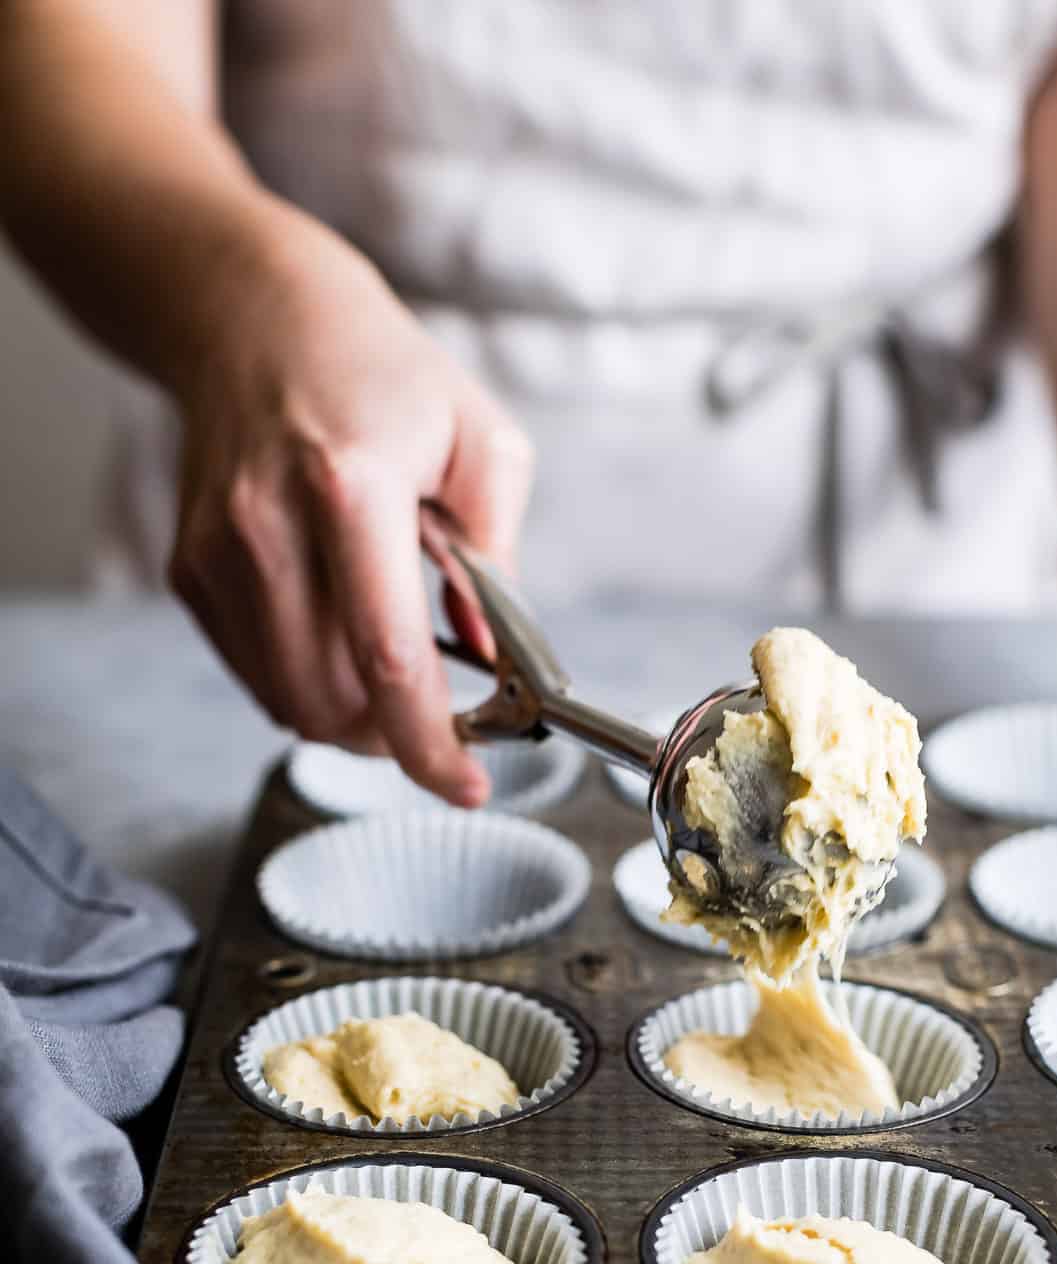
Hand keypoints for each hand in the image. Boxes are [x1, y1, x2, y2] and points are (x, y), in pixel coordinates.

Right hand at [168, 212, 533, 803]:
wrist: (253, 316)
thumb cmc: (380, 373)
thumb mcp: (480, 441)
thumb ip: (495, 560)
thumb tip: (494, 660)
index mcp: (351, 487)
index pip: (388, 659)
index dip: (430, 744)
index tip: (467, 786)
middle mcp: (268, 525)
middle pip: (332, 700)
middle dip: (397, 736)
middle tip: (443, 720)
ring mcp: (218, 552)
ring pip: (291, 701)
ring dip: (352, 716)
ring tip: (394, 671)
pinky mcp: (191, 570)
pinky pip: (259, 673)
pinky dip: (308, 681)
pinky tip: (340, 633)